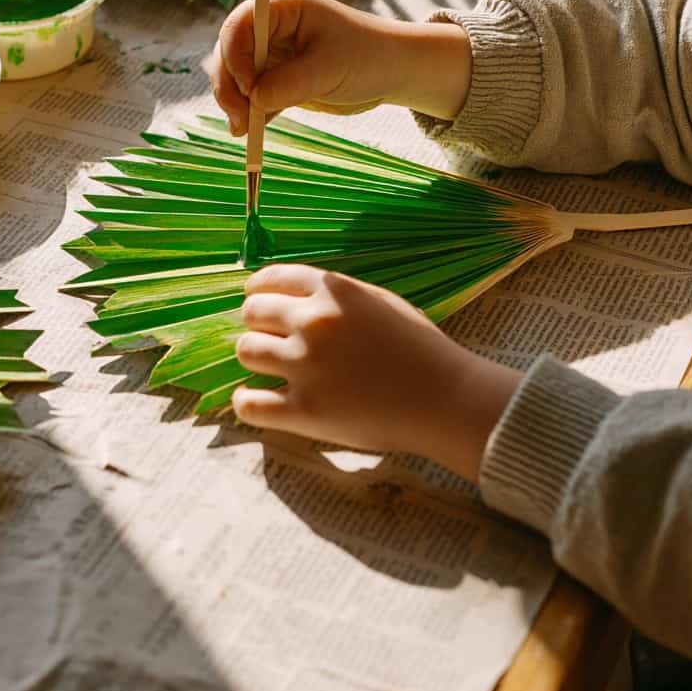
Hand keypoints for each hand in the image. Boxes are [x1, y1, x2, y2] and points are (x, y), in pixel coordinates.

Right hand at [210, 0, 471, 135]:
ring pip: (235, 76)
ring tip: (244, 130)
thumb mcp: (328, 70)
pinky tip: (252, 131)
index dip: (234, 55)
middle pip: (229, 52)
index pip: (241, 25)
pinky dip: (249, 112)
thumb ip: (288, 84)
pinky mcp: (277, 78)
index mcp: (283, 8)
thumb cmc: (366, 57)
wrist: (392, 72)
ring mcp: (272, 53)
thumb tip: (252, 100)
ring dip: (235, 103)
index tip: (247, 86)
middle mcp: (271, 27)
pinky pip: (252, 95)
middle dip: (229, 85)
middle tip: (238, 119)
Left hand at [233, 264, 518, 480]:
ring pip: (246, 351)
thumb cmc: (418, 346)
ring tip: (268, 366)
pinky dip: (246, 401)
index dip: (259, 290)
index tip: (256, 299)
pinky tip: (256, 399)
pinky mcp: (305, 411)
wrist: (446, 397)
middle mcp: (314, 322)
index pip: (270, 279)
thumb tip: (291, 296)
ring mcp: (306, 366)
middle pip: (252, 313)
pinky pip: (249, 404)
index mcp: (333, 290)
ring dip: (254, 357)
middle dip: (257, 323)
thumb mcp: (377, 300)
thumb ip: (335, 295)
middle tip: (267, 336)